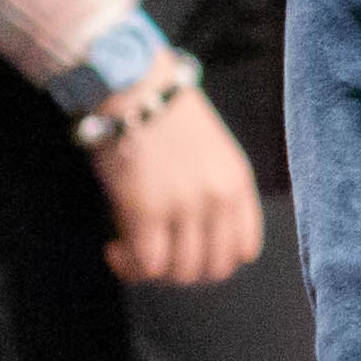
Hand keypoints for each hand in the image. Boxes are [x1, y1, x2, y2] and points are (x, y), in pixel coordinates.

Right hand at [91, 84, 263, 286]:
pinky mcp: (147, 209)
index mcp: (238, 182)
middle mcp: (218, 196)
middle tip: (154, 257)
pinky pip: (147, 264)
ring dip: (152, 272)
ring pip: (180, 272)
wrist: (134, 89)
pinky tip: (115, 249)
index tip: (185, 253)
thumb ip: (209, 196)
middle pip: (213, 268)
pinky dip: (129, 267)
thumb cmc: (164, 120)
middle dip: (181, 272)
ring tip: (130, 251)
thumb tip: (190, 244)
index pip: (245, 248)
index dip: (213, 261)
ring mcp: (185, 205)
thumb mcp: (208, 156)